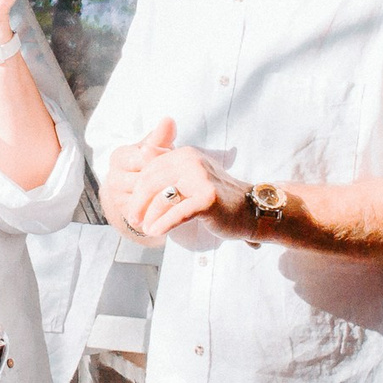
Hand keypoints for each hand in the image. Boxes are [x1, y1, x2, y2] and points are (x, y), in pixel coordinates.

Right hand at [99, 118, 175, 222]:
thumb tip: (168, 120)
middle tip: (182, 175)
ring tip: (180, 189)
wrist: (135, 192)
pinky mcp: (128, 214)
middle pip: (146, 177)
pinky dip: (163, 208)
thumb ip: (160, 137)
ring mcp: (119, 199)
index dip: (164, 157)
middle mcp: (114, 178)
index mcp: (119, 157)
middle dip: (166, 176)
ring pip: (148, 195)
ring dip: (166, 193)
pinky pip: (149, 211)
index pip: (146, 156)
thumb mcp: (154, 148)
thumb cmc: (147, 164)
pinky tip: (174, 203)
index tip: (174, 157)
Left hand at [123, 139, 252, 243]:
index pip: (150, 170)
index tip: (133, 210)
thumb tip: (143, 151)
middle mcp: (192, 160)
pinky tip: (156, 232)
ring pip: (163, 198)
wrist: (249, 211)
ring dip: (150, 217)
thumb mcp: (189, 178)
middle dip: (139, 204)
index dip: (138, 192)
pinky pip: (177, 212)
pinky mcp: (208, 198)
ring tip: (146, 229)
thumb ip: (167, 166)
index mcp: (185, 154)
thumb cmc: (216, 197)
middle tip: (134, 221)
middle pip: (152, 182)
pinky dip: (163, 224)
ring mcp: (201, 178)